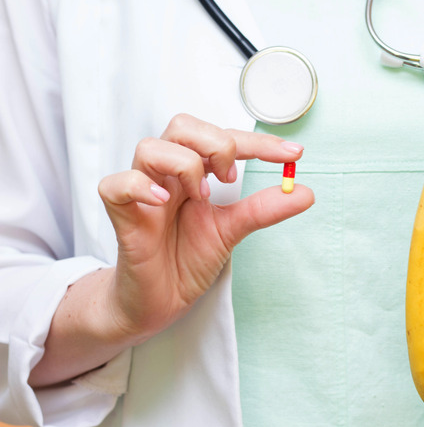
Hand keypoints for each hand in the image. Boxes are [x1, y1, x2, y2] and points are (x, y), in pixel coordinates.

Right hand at [98, 113, 313, 339]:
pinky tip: (164, 202)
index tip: (294, 154)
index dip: (259, 143)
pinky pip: (115, 185)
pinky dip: (140, 186)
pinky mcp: (121, 216)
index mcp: (194, 173)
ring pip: (150, 147)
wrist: (159, 301)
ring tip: (201, 197)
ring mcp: (142, 193)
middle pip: (182, 126)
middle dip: (215, 143)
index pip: (224, 139)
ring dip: (183, 165)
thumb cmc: (187, 258)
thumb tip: (306, 192)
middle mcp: (168, 175)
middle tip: (230, 178)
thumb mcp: (233, 230)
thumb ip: (264, 209)